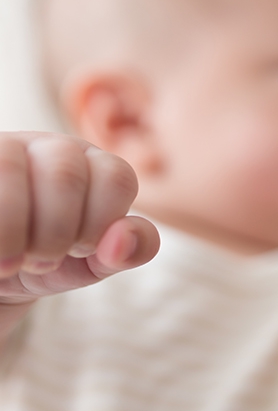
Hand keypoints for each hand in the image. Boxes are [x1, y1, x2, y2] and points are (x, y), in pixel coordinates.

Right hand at [0, 132, 158, 304]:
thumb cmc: (48, 261)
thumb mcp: (95, 263)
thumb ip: (131, 251)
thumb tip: (124, 240)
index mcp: (93, 165)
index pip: (117, 176)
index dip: (101, 223)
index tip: (81, 250)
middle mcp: (49, 147)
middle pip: (65, 172)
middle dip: (57, 231)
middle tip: (43, 261)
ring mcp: (5, 148)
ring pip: (9, 167)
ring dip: (13, 228)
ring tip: (12, 263)